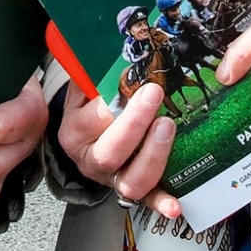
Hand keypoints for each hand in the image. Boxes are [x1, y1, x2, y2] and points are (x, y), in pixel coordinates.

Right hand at [56, 81, 180, 218]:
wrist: (88, 140)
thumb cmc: (90, 108)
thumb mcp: (84, 87)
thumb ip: (93, 70)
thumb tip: (108, 46)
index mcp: (74, 132)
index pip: (92, 120)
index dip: (114, 103)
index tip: (135, 83)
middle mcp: (91, 160)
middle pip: (109, 153)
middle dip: (135, 124)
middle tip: (153, 95)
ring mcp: (113, 179)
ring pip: (130, 181)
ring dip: (153, 155)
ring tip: (167, 125)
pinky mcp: (134, 191)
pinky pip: (148, 200)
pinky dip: (162, 202)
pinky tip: (175, 204)